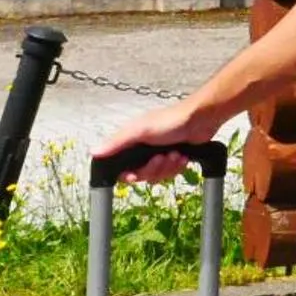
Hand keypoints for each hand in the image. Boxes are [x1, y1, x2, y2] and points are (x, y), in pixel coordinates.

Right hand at [94, 99, 218, 184]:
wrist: (201, 120)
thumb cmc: (171, 120)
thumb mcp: (141, 130)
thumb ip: (117, 142)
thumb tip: (94, 152)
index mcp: (131, 141)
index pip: (121, 167)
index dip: (128, 174)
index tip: (135, 175)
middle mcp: (143, 149)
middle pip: (141, 174)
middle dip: (153, 169)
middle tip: (161, 157)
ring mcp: (158, 154)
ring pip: (156, 176)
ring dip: (167, 168)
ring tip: (174, 154)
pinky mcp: (173, 158)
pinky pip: (170, 174)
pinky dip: (177, 167)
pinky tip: (182, 157)